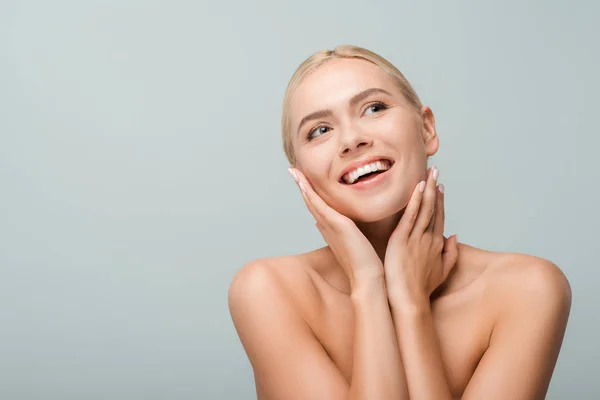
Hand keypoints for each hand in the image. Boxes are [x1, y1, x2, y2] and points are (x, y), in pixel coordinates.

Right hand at [288, 167, 383, 287]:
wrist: (367, 277)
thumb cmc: (365, 262)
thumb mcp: (356, 242)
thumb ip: (348, 232)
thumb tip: (338, 224)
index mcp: (332, 229)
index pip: (318, 208)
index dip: (310, 194)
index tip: (304, 181)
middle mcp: (327, 226)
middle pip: (311, 202)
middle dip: (302, 186)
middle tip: (293, 171)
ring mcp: (329, 225)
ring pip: (311, 201)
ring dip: (302, 185)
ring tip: (293, 171)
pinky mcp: (336, 224)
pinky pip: (318, 205)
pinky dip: (309, 192)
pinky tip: (303, 182)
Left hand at [383, 166, 458, 306]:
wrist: (409, 301)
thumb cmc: (421, 290)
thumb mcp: (441, 272)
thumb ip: (450, 254)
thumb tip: (455, 236)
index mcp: (436, 245)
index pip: (439, 218)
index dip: (440, 201)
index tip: (440, 186)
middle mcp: (429, 238)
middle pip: (434, 208)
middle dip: (435, 188)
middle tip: (435, 170)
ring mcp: (416, 238)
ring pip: (425, 208)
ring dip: (428, 189)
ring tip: (429, 172)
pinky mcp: (402, 239)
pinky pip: (411, 216)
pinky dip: (416, 201)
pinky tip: (418, 187)